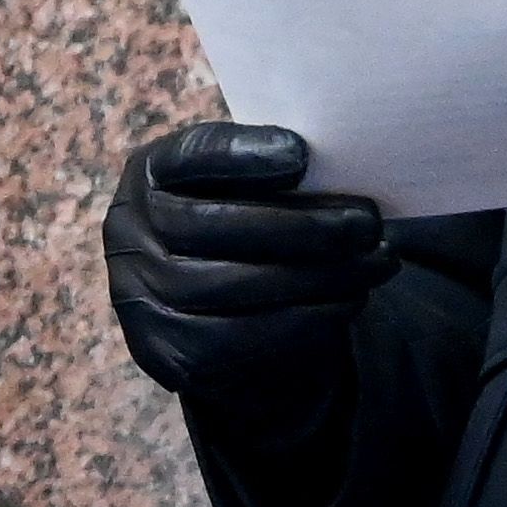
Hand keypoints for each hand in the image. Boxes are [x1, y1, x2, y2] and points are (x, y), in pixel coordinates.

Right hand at [102, 122, 395, 406]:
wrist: (210, 314)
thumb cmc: (240, 228)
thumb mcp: (241, 188)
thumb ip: (272, 174)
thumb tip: (339, 167)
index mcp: (149, 175)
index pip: (189, 158)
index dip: (241, 154)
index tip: (302, 154)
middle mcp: (130, 234)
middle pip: (215, 227)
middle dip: (302, 226)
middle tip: (367, 222)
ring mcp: (140, 297)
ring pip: (236, 286)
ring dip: (319, 276)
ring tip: (376, 262)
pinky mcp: (169, 351)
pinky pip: (244, 337)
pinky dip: (307, 319)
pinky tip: (349, 300)